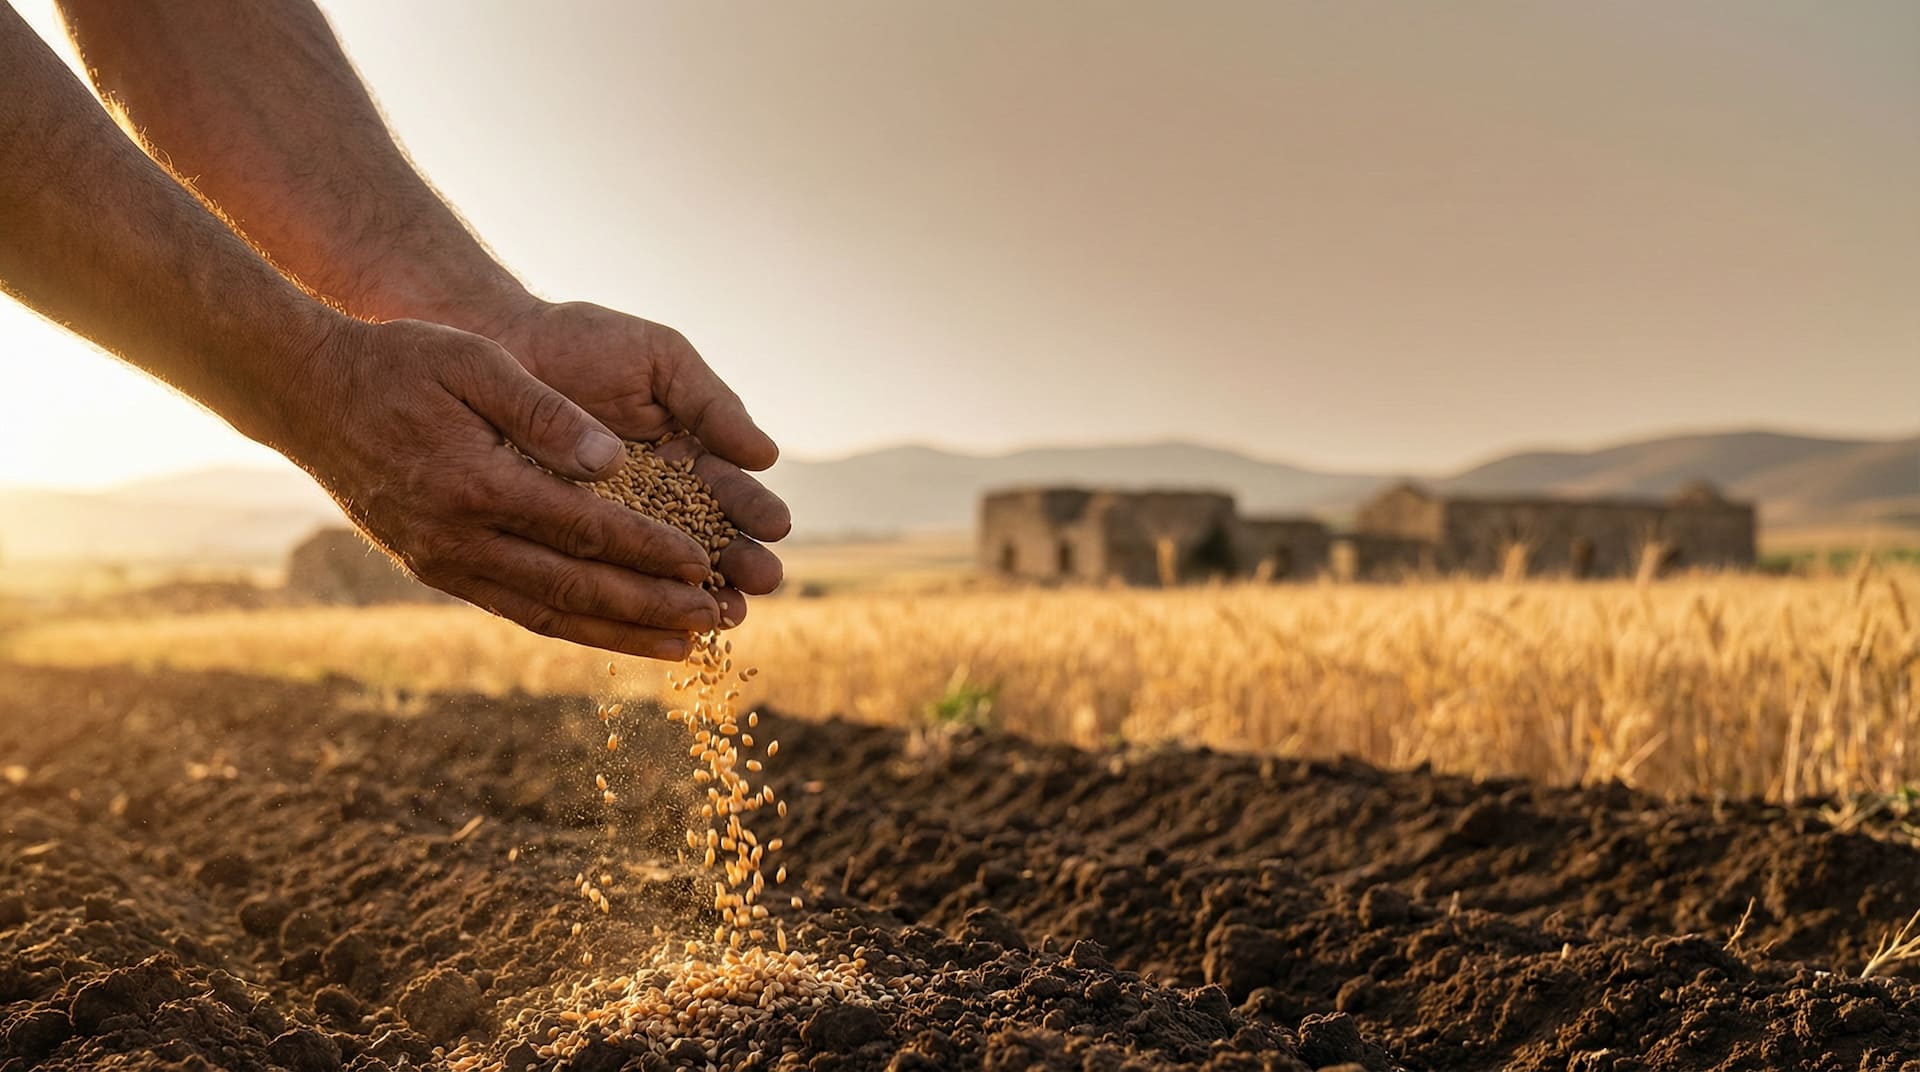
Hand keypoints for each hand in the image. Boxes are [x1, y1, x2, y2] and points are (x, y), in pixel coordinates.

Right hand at [273, 317, 728, 659]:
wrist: (307, 393)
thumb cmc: (399, 361)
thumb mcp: (476, 362)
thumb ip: (545, 412)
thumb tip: (614, 459)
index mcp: (475, 484)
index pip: (584, 528)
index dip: (648, 548)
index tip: (704, 559)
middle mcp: (458, 538)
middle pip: (574, 585)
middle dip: (650, 605)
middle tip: (716, 618)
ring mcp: (442, 562)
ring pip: (548, 611)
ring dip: (620, 632)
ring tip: (685, 645)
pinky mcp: (435, 570)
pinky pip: (516, 608)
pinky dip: (573, 626)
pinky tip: (617, 632)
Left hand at [481, 300, 789, 612]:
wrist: (502, 344)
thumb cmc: (585, 343)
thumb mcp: (661, 361)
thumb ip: (711, 404)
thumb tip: (766, 456)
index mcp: (688, 453)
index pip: (730, 489)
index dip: (755, 509)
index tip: (776, 526)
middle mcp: (659, 496)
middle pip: (708, 538)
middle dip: (739, 561)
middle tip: (763, 580)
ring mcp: (614, 522)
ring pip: (663, 567)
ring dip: (700, 592)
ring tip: (728, 612)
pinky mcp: (568, 540)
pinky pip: (603, 573)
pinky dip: (632, 599)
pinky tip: (661, 618)